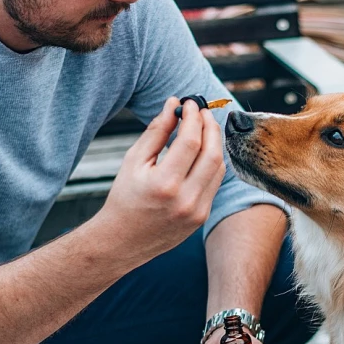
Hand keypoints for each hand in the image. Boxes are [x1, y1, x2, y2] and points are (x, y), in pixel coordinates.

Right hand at [95, 97, 224, 266]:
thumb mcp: (134, 161)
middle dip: (210, 126)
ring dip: (215, 143)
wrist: (124, 240)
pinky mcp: (202, 216)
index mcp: (165, 184)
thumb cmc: (125, 198)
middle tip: (202, 112)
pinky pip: (215, 183)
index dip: (194, 117)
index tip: (190, 103)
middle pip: (212, 153)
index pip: (191, 142)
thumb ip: (156, 132)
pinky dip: (212, 163)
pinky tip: (203, 151)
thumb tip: (173, 104)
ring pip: (219, 168)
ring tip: (203, 128)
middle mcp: (186, 199)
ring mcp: (198, 211)